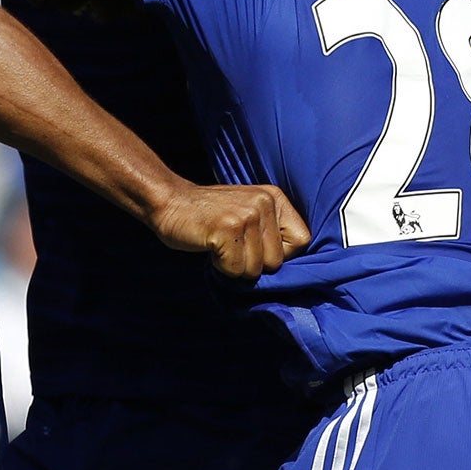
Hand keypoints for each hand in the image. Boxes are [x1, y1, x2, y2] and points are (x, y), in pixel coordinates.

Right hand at [152, 182, 310, 280]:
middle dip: (253, 264)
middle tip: (231, 246)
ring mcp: (246, 215)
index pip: (302, 241)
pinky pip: (235, 270)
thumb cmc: (210, 217)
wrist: (168, 202)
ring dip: (234, 266)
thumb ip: (269, 231)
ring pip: (255, 269)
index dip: (280, 255)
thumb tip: (293, 271)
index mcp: (274, 197)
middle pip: (276, 261)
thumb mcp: (248, 212)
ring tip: (220, 244)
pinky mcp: (227, 229)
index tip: (256, 248)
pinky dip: (220, 268)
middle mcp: (264, 202)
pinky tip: (210, 247)